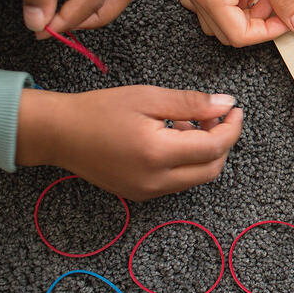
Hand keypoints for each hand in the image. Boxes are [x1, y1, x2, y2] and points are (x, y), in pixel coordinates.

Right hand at [16, 86, 243, 200]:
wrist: (59, 134)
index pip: (214, 147)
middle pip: (212, 168)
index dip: (231, 128)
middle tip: (214, 115)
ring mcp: (147, 192)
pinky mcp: (140, 195)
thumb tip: (226, 104)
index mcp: (158, 154)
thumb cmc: (99, 110)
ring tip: (192, 123)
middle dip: (222, 142)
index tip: (234, 110)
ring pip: (197, 178)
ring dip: (205, 153)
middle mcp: (155, 181)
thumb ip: (191, 103)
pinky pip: (178, 182)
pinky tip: (175, 139)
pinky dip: (187, 162)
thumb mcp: (148, 97)